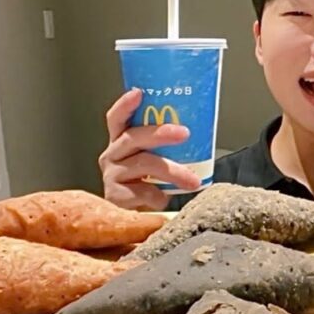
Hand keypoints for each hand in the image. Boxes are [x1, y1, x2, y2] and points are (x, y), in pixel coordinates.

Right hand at [99, 88, 201, 209]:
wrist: (133, 220)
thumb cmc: (148, 184)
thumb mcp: (156, 160)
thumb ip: (166, 146)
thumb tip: (202, 130)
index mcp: (121, 142)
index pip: (117, 118)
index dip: (125, 105)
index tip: (138, 93)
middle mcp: (112, 155)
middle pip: (132, 137)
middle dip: (160, 133)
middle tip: (184, 133)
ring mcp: (111, 175)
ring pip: (144, 164)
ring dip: (173, 171)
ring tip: (193, 180)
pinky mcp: (114, 196)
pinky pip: (142, 192)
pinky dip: (158, 196)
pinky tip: (165, 199)